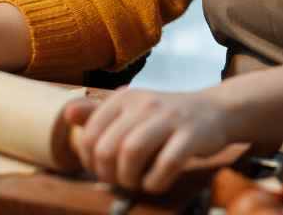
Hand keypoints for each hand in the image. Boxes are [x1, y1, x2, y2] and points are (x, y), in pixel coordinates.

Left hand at [65, 88, 232, 193]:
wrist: (214, 111)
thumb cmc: (165, 118)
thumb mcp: (131, 111)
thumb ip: (99, 114)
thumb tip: (68, 114)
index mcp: (124, 98)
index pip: (90, 134)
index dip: (90, 161)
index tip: (102, 170)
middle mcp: (144, 104)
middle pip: (108, 147)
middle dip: (108, 174)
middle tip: (119, 181)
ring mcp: (168, 118)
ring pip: (132, 153)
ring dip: (129, 178)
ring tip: (136, 183)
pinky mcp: (191, 135)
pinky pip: (165, 164)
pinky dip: (155, 182)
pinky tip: (155, 183)